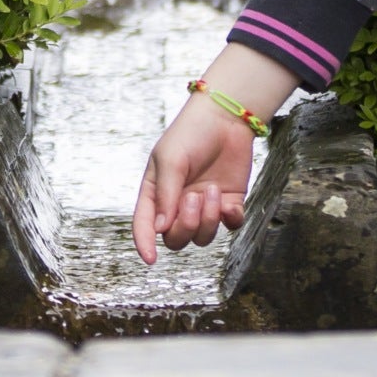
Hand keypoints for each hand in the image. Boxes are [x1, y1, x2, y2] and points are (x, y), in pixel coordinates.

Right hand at [133, 48, 296, 264]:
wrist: (226, 117)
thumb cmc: (190, 133)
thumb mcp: (171, 159)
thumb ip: (166, 195)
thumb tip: (161, 229)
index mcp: (156, 193)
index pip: (146, 225)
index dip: (145, 243)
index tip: (150, 259)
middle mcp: (178, 205)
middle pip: (176, 238)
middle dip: (186, 225)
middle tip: (194, 198)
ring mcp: (204, 206)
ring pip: (203, 237)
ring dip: (209, 220)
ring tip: (213, 191)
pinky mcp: (229, 202)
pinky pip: (229, 226)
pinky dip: (230, 219)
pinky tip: (231, 204)